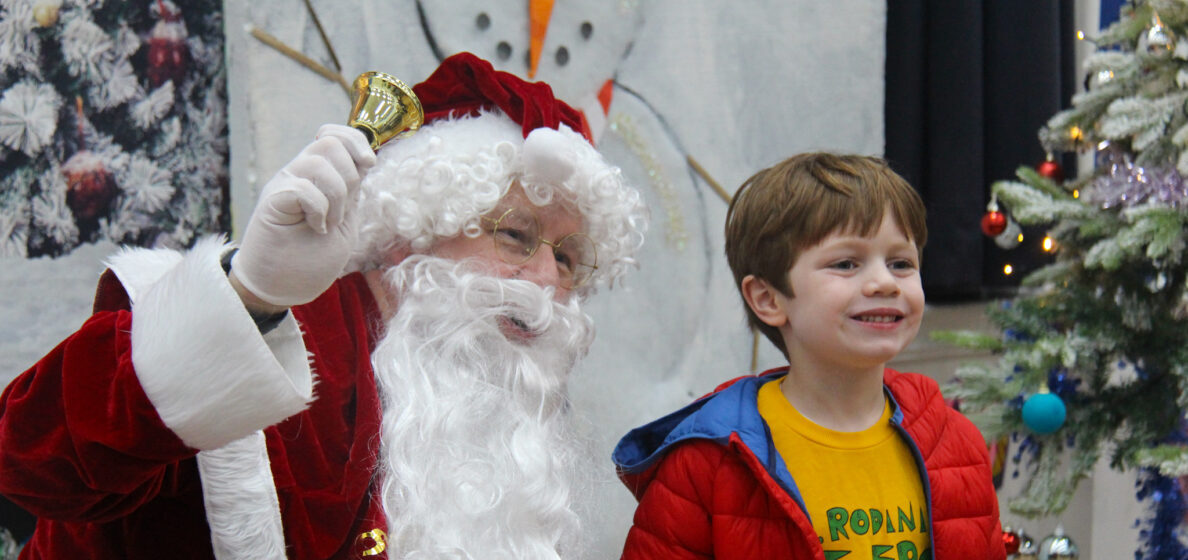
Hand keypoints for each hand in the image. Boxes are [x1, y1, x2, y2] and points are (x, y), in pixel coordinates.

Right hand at [231, 124, 374, 307]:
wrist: (281, 287)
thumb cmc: (311, 258)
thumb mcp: (345, 221)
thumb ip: (351, 191)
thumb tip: (365, 159)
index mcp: (318, 176)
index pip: (334, 135)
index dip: (355, 141)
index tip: (369, 164)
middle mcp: (299, 173)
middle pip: (329, 142)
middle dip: (349, 176)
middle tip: (340, 212)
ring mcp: (284, 184)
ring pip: (318, 160)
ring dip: (335, 196)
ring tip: (327, 223)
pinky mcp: (272, 200)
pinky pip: (303, 187)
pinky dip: (318, 210)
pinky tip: (314, 228)